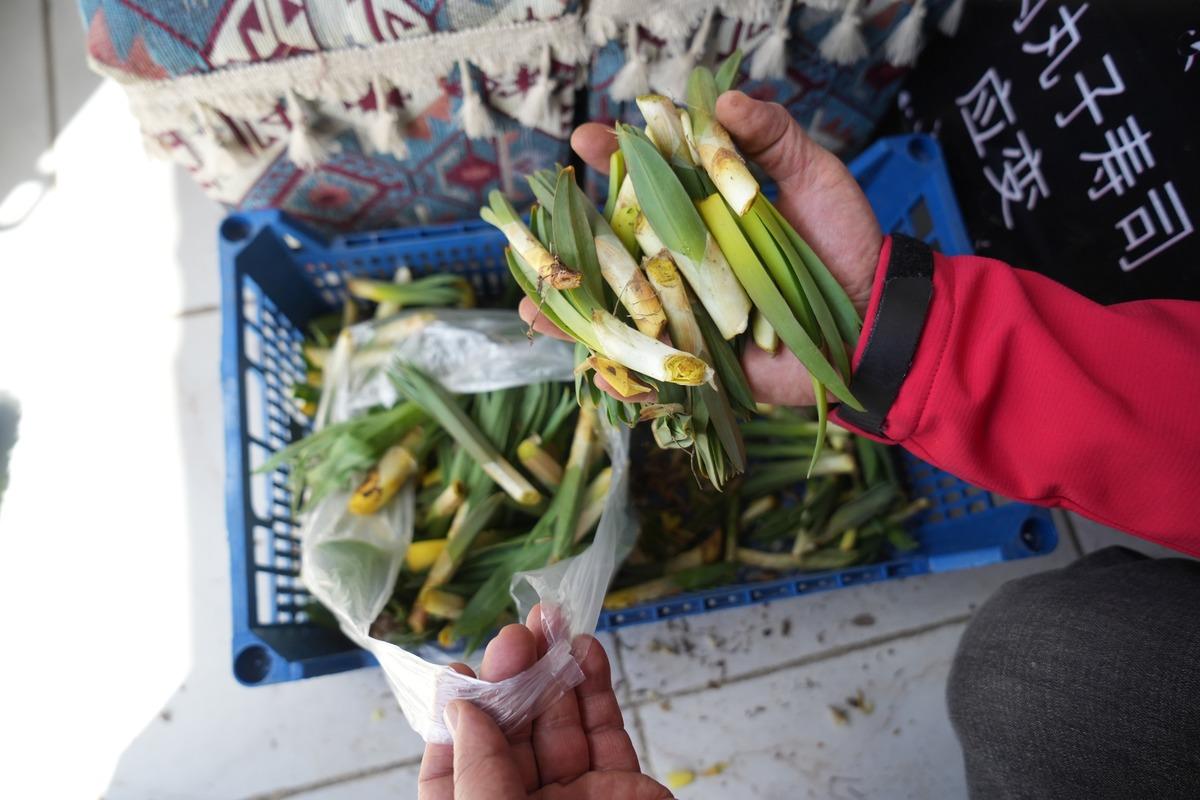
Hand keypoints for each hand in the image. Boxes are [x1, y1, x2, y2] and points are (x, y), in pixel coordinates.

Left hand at [417, 606, 670, 799]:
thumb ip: (476, 775)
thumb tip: (462, 710)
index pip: (455, 765)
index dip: (459, 715)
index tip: (464, 672)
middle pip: (509, 734)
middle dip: (512, 678)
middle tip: (519, 634)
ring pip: (559, 724)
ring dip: (554, 670)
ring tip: (551, 622)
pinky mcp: (624, 792)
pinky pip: (604, 732)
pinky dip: (595, 688)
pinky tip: (582, 651)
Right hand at [521, 90, 882, 405]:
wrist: (871, 320)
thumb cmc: (844, 242)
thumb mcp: (816, 176)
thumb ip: (774, 135)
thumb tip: (723, 102)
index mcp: (706, 203)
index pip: (651, 172)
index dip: (617, 154)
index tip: (591, 136)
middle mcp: (685, 250)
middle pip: (618, 233)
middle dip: (575, 225)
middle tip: (542, 211)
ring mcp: (684, 300)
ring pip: (616, 293)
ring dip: (572, 292)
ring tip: (531, 290)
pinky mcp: (693, 348)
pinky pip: (639, 350)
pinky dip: (600, 349)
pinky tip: (564, 341)